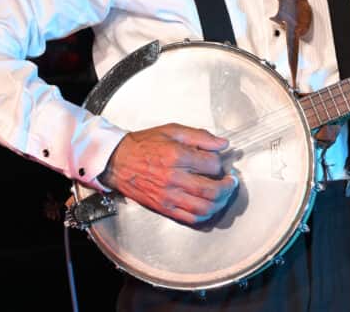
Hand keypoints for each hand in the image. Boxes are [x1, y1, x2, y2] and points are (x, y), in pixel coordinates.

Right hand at [98, 123, 238, 224]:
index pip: (211, 164)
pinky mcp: (164, 207)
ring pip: (204, 208)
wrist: (118, 161)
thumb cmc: (144, 145)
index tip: (221, 162)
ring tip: (223, 194)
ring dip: (220, 203)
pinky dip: (204, 215)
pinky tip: (208, 206)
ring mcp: (168, 196)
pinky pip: (190, 218)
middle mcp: (174, 178)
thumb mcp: (173, 131)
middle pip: (211, 190)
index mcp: (177, 156)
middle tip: (231, 181)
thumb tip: (222, 143)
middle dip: (228, 187)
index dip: (220, 163)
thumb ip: (200, 136)